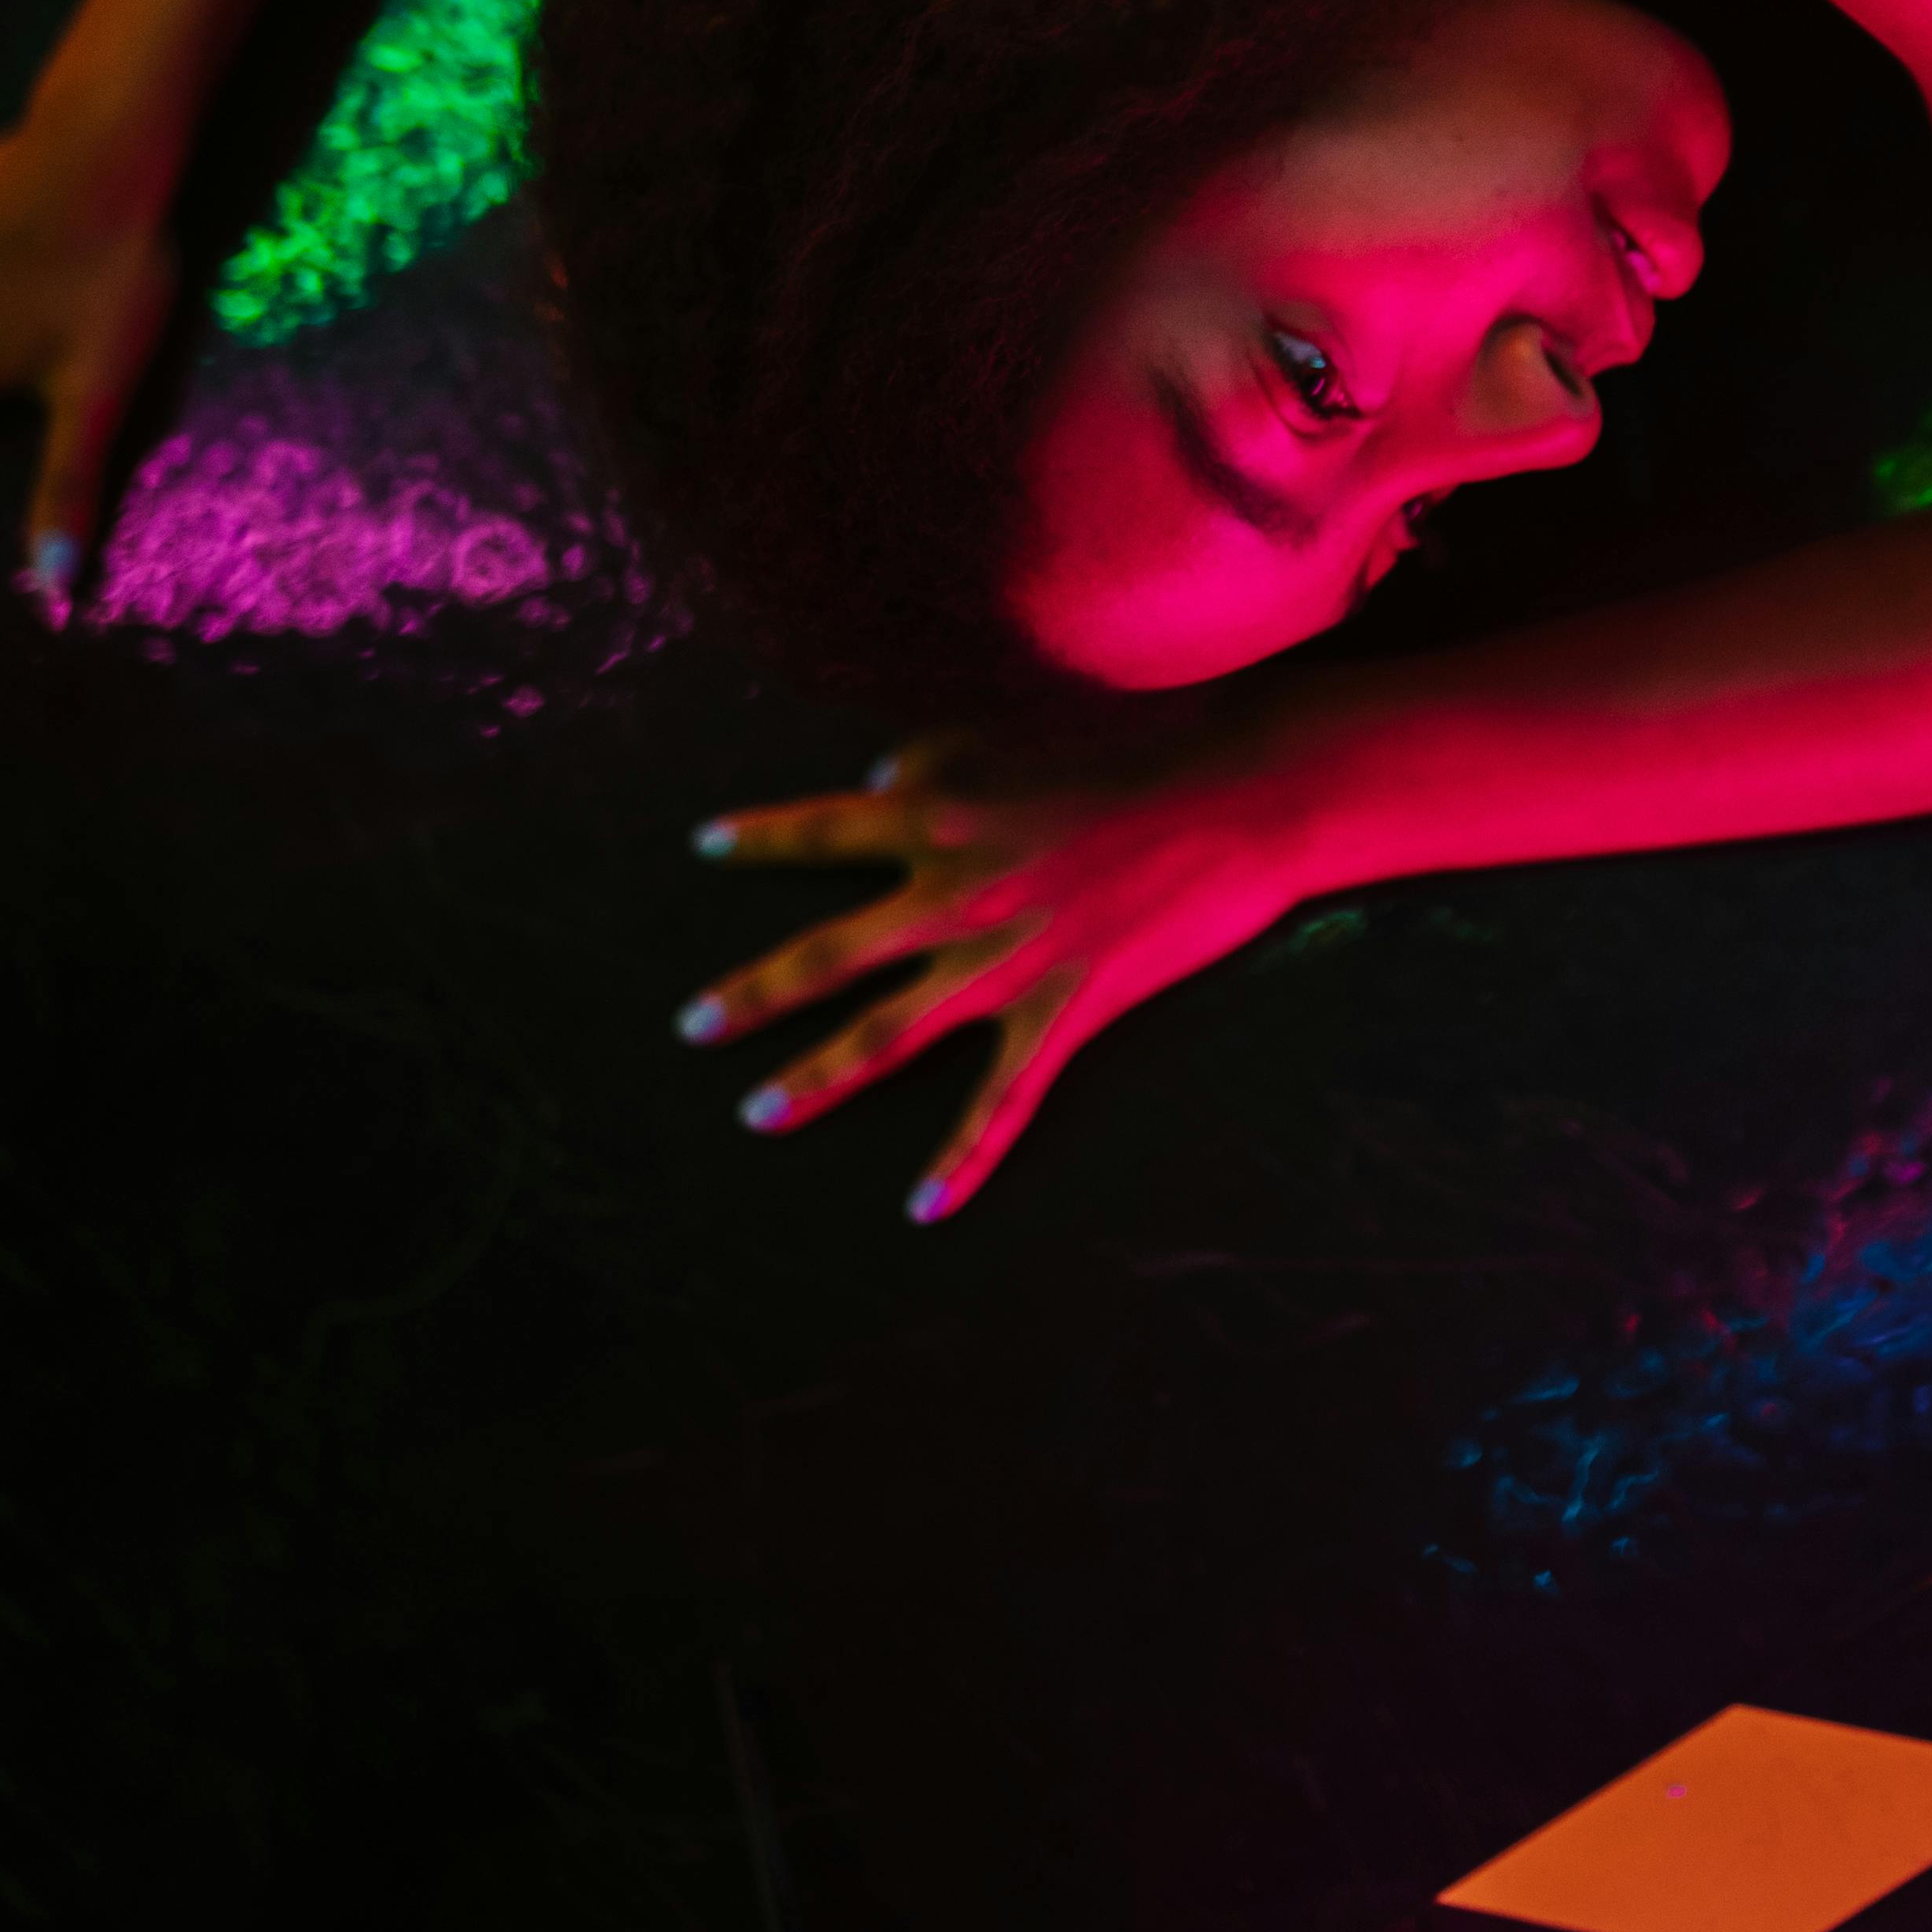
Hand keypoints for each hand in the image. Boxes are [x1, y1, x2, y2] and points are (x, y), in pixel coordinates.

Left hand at [674, 732, 1309, 1217]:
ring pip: (886, 1034)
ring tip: (758, 1112)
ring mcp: (1005, 962)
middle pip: (827, 954)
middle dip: (751, 994)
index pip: (826, 828)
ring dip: (815, 1077)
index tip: (703, 845)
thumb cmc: (1143, 736)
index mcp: (941, 811)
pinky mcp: (1064, 1011)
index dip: (761, 837)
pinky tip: (922, 1208)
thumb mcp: (1023, 722)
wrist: (1242, 792)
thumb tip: (879, 782)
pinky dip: (960, 1160)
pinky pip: (999, 1102)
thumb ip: (940, 756)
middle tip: (689, 1026)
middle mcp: (955, 893)